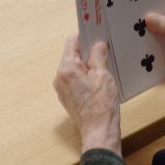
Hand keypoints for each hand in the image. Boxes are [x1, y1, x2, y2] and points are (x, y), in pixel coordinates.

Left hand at [53, 35, 121, 153]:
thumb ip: (98, 55)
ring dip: (87, 65)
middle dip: (88, 51)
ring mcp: (62, 89)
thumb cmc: (102, 104)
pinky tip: (99, 82)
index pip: (73, 42)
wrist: (99, 131)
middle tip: (104, 50)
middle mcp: (60, 77)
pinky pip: (75, 80)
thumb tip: (97, 44)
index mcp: (66, 68)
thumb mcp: (103, 74)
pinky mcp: (68, 98)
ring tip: (104, 67)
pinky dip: (85, 77)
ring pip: (75, 68)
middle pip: (73, 55)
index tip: (96, 33)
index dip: (85, 35)